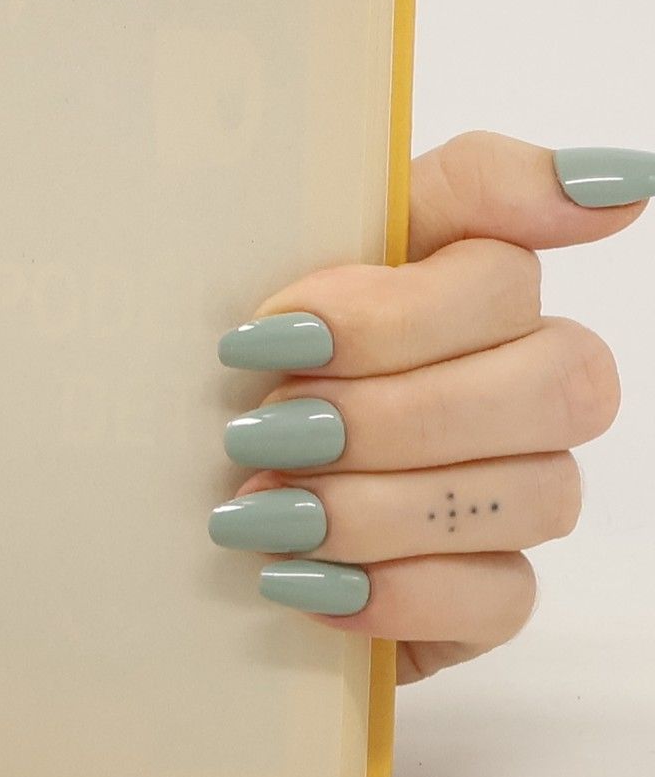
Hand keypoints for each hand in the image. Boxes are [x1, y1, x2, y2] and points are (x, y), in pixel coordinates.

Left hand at [213, 133, 648, 680]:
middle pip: (556, 380)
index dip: (396, 305)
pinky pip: (505, 596)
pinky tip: (299, 579)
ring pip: (536, 491)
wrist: (166, 514)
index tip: (278, 333)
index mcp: (464, 282)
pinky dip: (392, 589)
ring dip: (375, 505)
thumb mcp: (269, 264)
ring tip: (261, 509)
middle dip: (390, 412)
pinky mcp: (494, 592)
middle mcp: (520, 380)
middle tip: (266, 430)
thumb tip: (621, 181)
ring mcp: (520, 489)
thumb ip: (427, 202)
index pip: (505, 262)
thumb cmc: (229, 377)